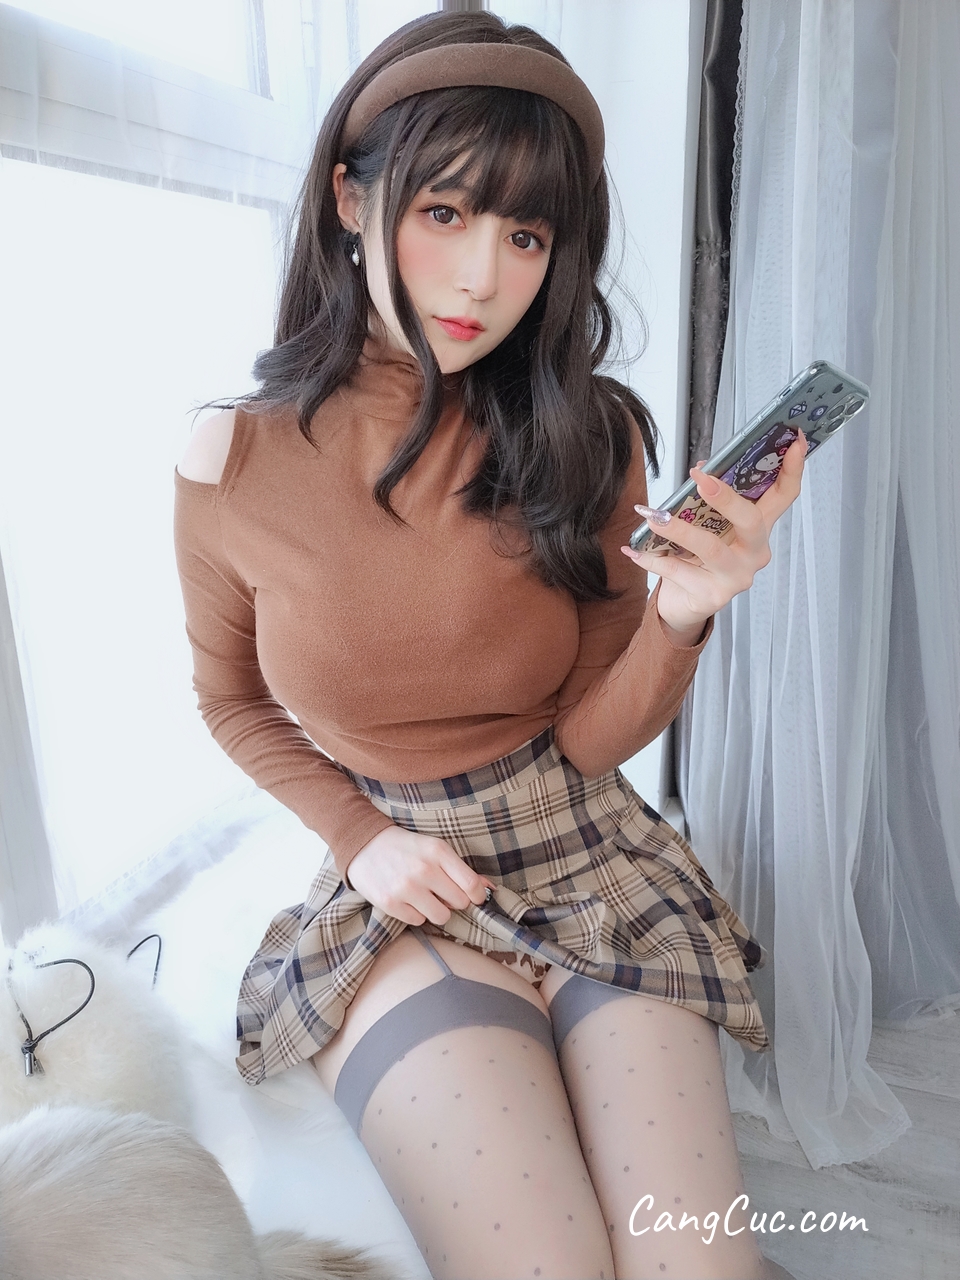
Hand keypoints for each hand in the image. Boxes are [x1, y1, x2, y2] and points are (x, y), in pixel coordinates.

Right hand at [344, 825, 495, 926]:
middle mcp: (423, 869)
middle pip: (460, 903)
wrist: (365, 845)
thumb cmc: (407, 848)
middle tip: (441, 891)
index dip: (478, 895)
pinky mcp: (389, 903)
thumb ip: (461, 869)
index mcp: (438, 851)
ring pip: (442, 916)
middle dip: (454, 900)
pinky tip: (407, 899)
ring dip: (436, 910)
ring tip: (424, 896)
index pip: (471, 884)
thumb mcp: (435, 849)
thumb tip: (489, 889)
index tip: (474, 896)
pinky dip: (415, 914)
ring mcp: (405, 888)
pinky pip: (418, 921)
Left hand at [620, 431, 807, 638]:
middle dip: (726, 498)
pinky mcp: (713, 595)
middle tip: (700, 478)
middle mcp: (755, 552)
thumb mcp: (709, 525)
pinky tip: (634, 550)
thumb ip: (710, 499)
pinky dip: (653, 559)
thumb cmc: (698, 557)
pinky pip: (679, 572)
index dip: (792, 468)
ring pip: (711, 549)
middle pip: (751, 521)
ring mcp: (737, 576)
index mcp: (759, 528)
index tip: (795, 440)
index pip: (783, 496)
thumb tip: (701, 469)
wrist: (685, 602)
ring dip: (680, 530)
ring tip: (654, 519)